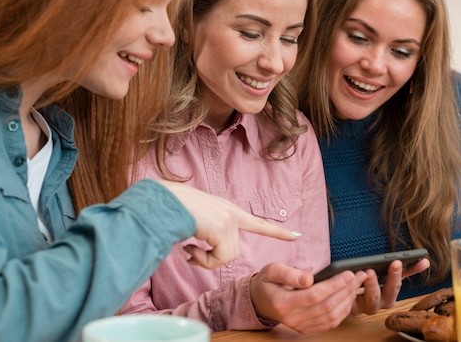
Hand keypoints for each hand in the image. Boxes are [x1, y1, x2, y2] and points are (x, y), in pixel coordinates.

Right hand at [158, 181, 298, 268]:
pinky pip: (218, 259)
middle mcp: (231, 213)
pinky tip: (189, 248)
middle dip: (211, 260)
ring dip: (205, 260)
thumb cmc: (172, 208)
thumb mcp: (195, 220)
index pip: (257, 223)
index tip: (296, 236)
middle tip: (191, 254)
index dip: (276, 232)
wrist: (164, 200)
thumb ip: (204, 233)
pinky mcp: (221, 229)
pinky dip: (202, 260)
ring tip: (188, 249)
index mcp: (227, 210)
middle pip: (232, 252)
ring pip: (226, 257)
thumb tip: (196, 254)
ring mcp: (228, 220)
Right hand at [249, 263, 366, 333]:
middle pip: (326, 307)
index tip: (348, 273)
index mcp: (283, 302)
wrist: (259, 300)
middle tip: (357, 276)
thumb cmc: (267, 282)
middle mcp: (292, 318)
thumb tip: (309, 278)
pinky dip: (343, 311)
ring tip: (356, 285)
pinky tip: (348, 298)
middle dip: (346, 290)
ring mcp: (300, 326)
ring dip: (348, 301)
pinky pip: (330, 324)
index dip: (334, 285)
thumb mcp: (272, 270)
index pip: (314, 295)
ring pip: (331, 317)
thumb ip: (289, 273)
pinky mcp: (307, 329)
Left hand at [352, 258, 430, 314]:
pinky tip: (352, 275)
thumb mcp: (387, 278)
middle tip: (388, 264)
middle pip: (387, 293)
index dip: (397, 274)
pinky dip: (354, 287)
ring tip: (368, 271)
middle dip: (389, 279)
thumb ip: (406, 270)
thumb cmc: (372, 287)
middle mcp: (380, 303)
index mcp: (389, 296)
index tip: (397, 262)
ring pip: (372, 298)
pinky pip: (354, 298)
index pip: (396, 285)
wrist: (352, 302)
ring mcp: (366, 306)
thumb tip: (425, 261)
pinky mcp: (352, 306)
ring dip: (372, 285)